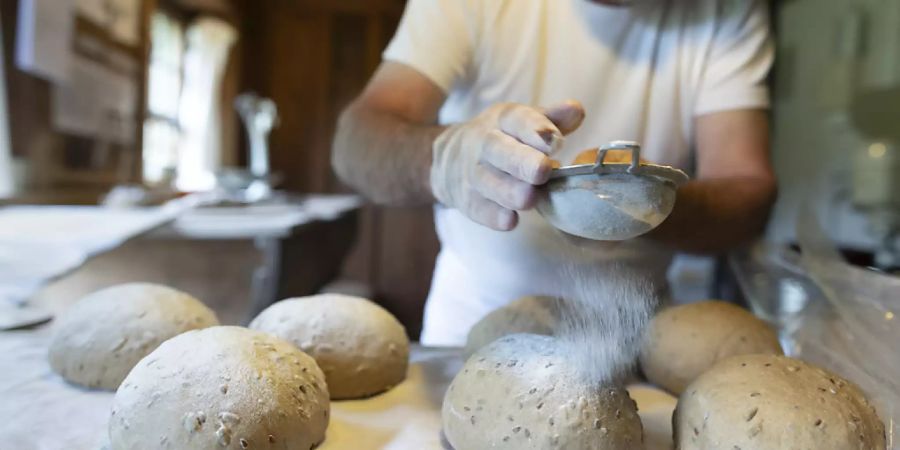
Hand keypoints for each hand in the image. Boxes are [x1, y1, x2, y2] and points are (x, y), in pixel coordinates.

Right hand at [430, 100, 584, 229]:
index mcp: (502, 120)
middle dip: (522, 161)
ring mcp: (473, 173)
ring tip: (530, 198)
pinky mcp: (468, 200)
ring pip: (488, 182)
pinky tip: (510, 220)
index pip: (517, 118)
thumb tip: (577, 110)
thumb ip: (552, 118)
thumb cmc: (503, 140)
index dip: (536, 129)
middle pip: (499, 150)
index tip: (557, 142)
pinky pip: (479, 209)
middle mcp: (484, 143)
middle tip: (544, 170)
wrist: (450, 160)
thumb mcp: (523, 122)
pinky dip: (493, 216)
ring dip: (510, 191)